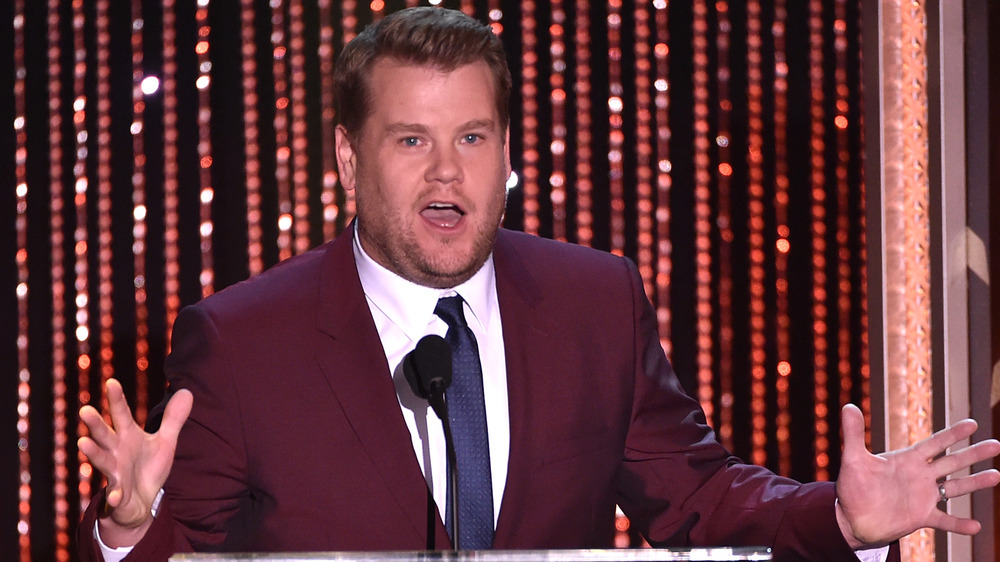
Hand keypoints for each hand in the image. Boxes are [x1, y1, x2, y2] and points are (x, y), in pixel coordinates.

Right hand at [78, 379, 192, 546]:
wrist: (141, 501)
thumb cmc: (148, 467)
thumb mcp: (164, 441)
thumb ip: (173, 418)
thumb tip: (187, 391)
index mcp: (128, 437)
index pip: (122, 415)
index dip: (116, 399)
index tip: (111, 382)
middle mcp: (117, 452)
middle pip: (105, 435)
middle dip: (95, 424)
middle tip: (85, 410)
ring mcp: (116, 473)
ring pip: (103, 461)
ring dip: (93, 453)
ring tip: (83, 443)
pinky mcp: (119, 495)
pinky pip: (115, 495)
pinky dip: (114, 495)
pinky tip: (115, 496)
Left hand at [834, 403, 999, 548]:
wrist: (851, 516)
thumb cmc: (853, 486)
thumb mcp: (853, 459)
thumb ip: (853, 433)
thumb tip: (848, 405)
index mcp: (907, 460)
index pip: (934, 443)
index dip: (952, 434)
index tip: (972, 423)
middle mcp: (920, 476)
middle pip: (951, 462)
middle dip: (973, 453)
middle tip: (996, 444)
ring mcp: (923, 497)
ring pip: (954, 488)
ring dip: (974, 482)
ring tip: (996, 476)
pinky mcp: (921, 517)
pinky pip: (944, 520)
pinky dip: (958, 524)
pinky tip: (975, 526)